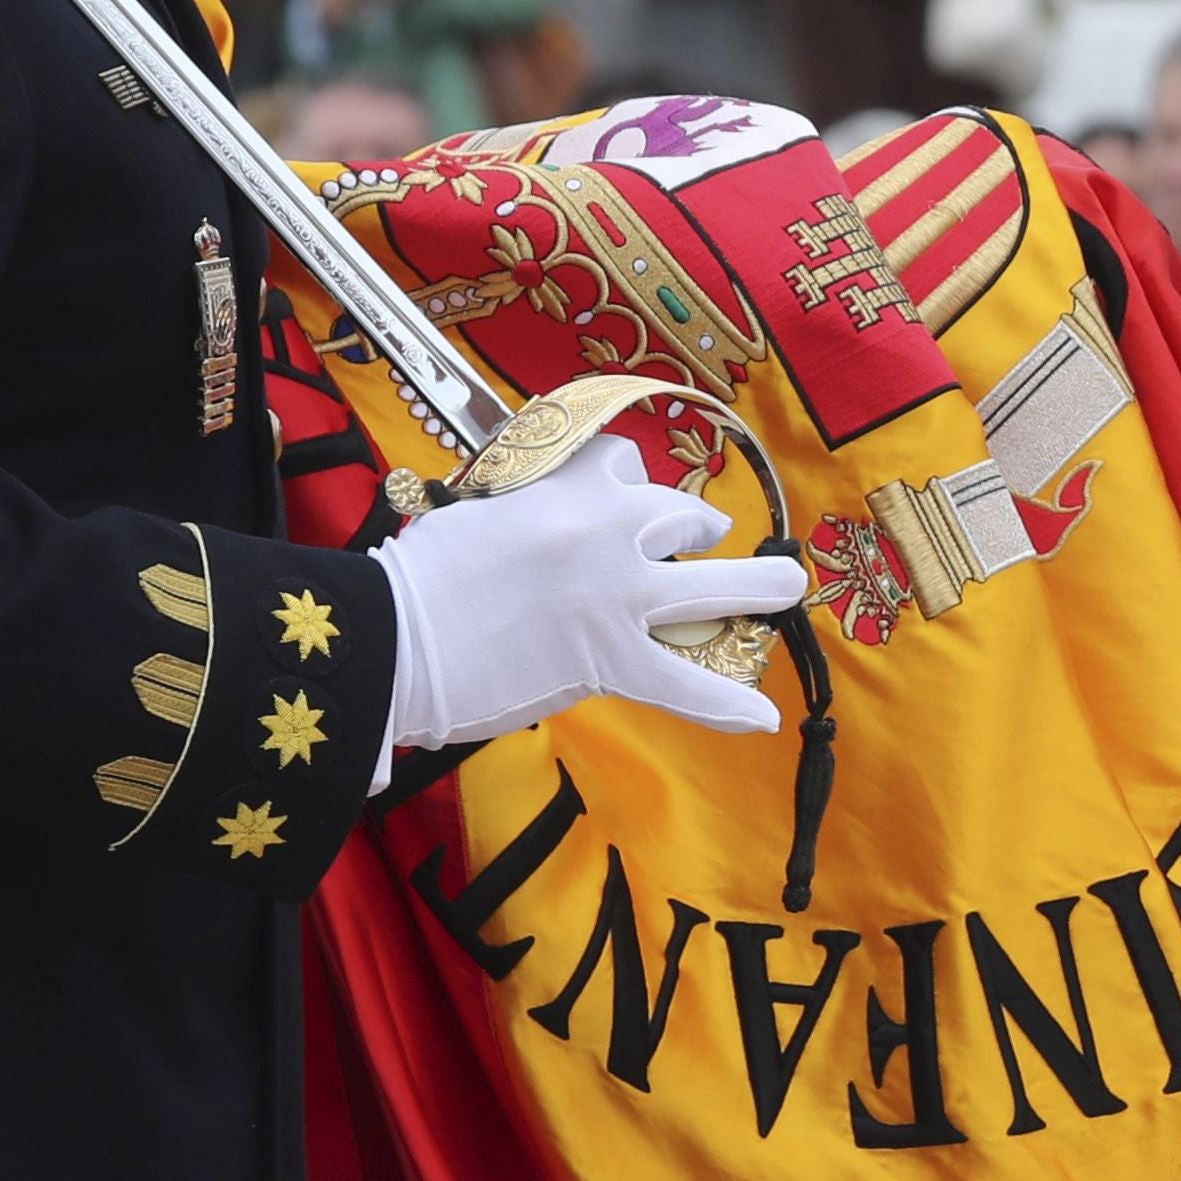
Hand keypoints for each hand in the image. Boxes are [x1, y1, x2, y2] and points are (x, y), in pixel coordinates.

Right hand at [379, 435, 812, 748]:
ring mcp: (619, 597)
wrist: (395, 637)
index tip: (621, 495)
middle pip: (682, 515)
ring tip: (786, 591)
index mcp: (567, 487)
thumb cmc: (417, 576)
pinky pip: (687, 685)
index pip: (622, 462)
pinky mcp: (613, 660)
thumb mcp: (475, 511)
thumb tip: (531, 525)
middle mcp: (608, 531)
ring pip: (714, 588)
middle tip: (701, 540)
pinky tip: (761, 718)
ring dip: (759, 588)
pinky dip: (725, 705)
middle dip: (696, 529)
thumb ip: (522, 512)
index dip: (626, 481)